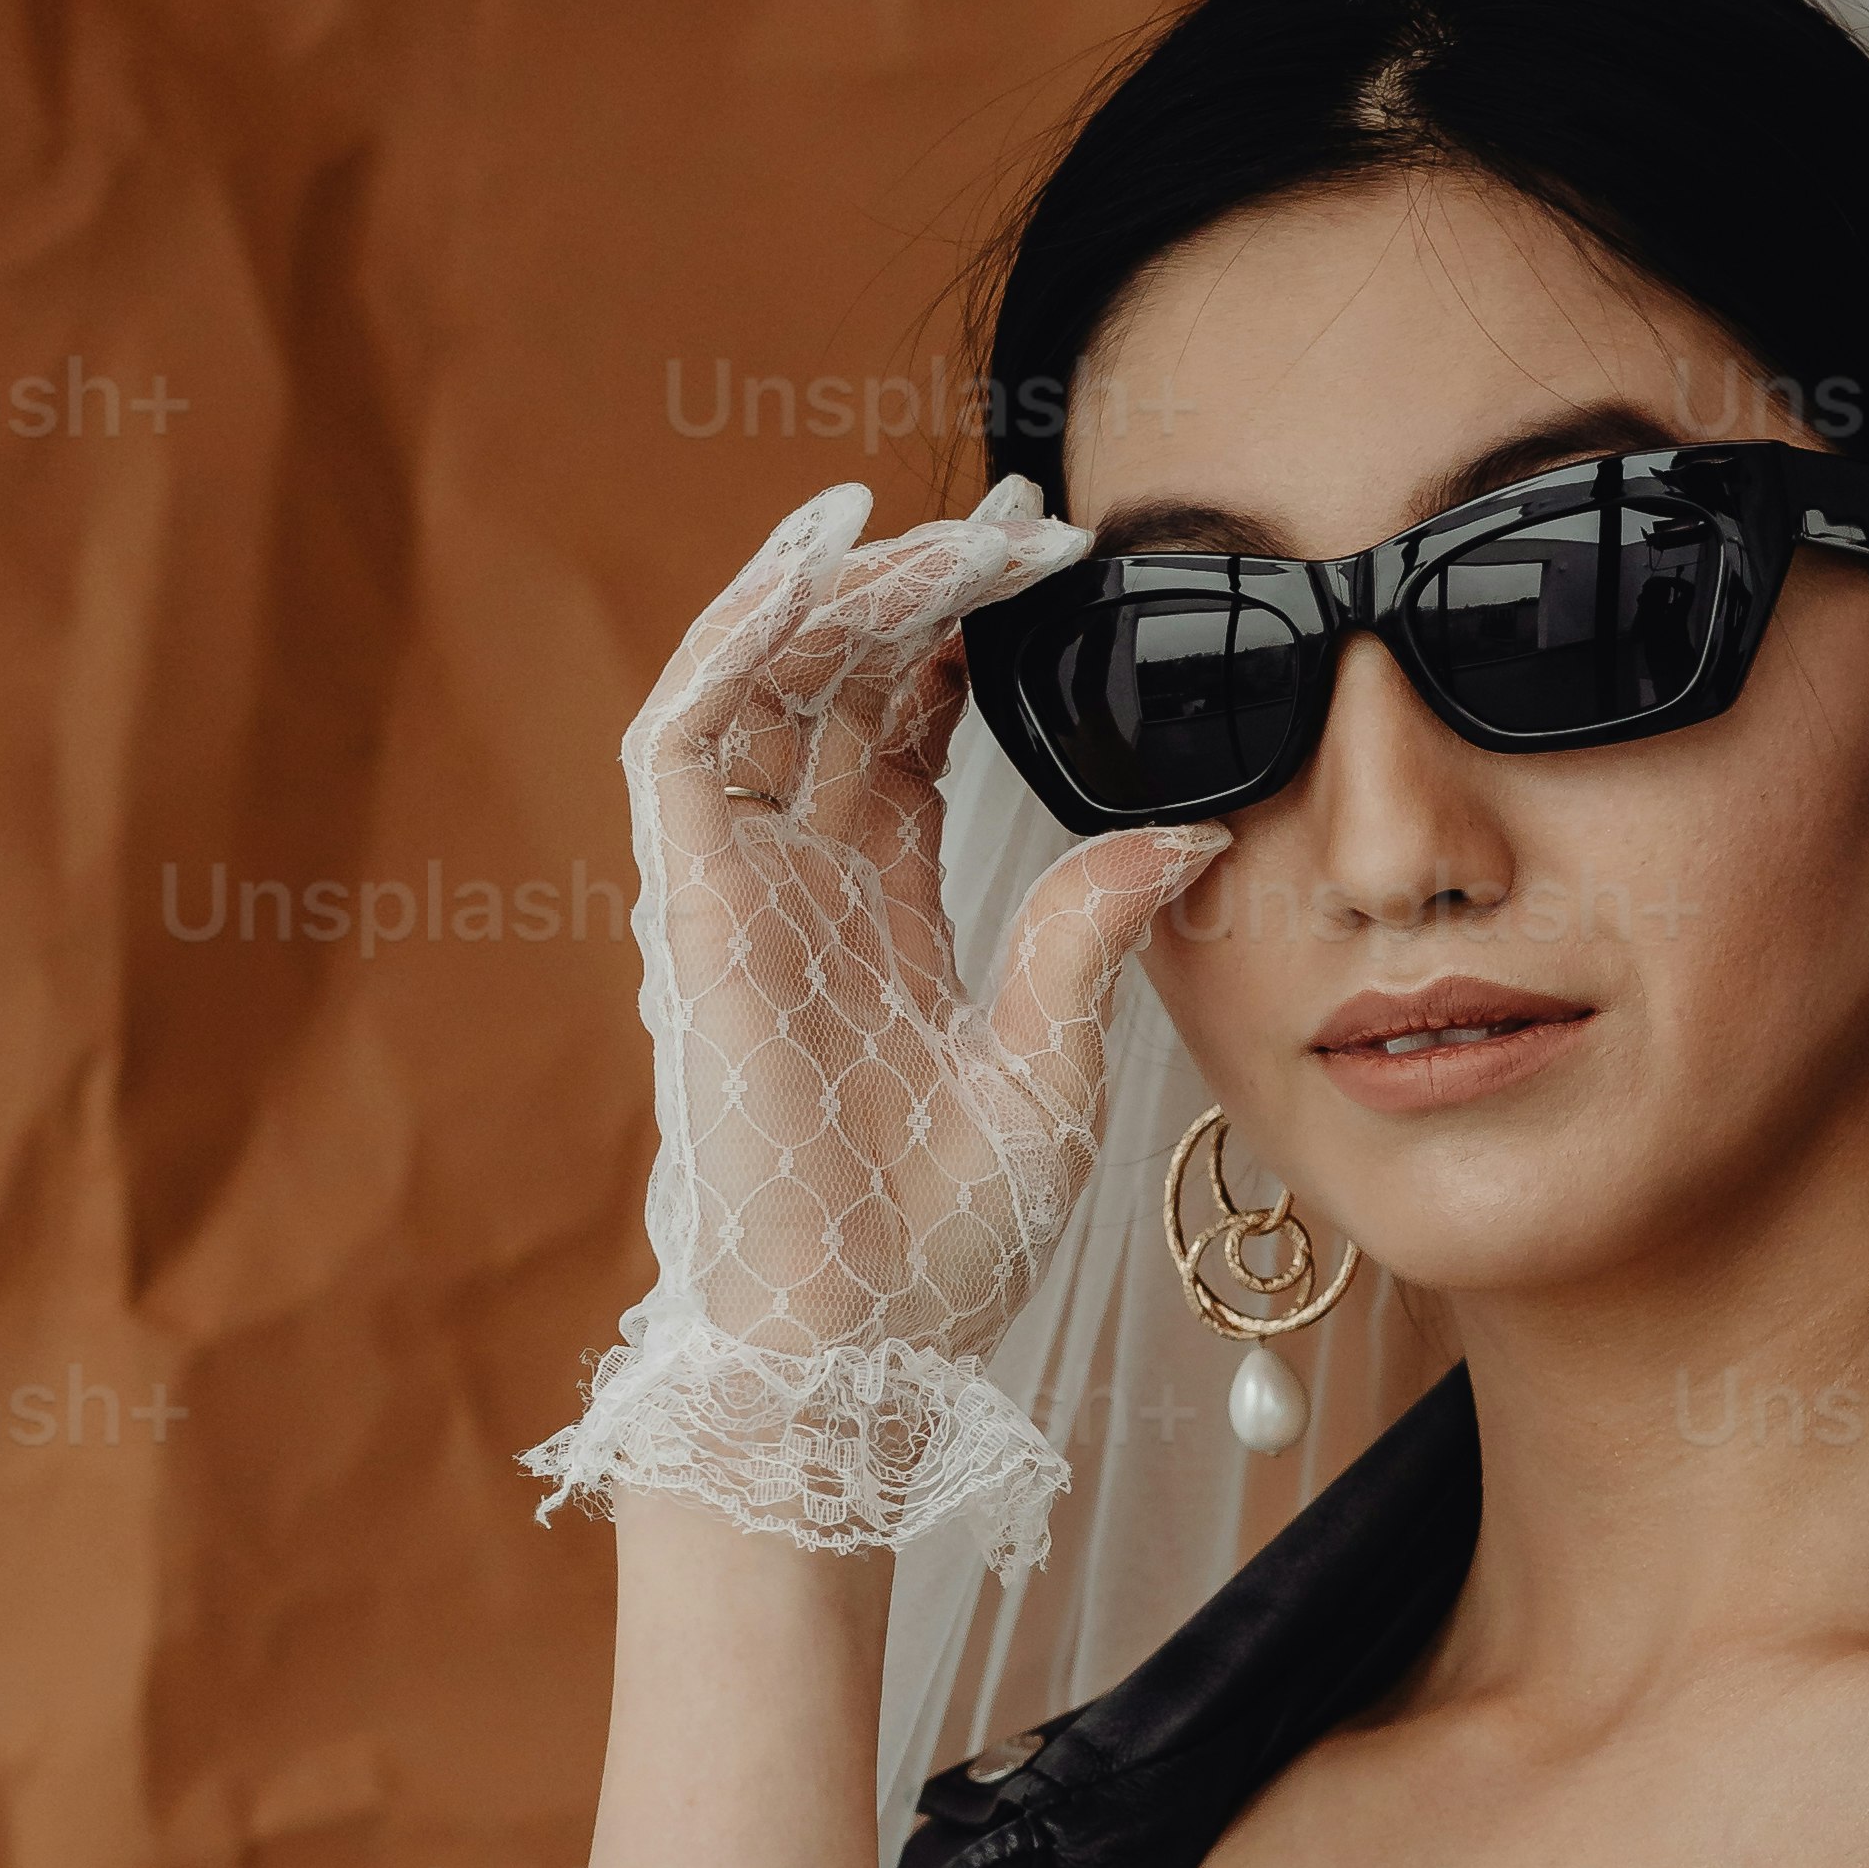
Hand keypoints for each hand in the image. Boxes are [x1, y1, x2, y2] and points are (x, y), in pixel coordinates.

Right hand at [527, 476, 1214, 1550]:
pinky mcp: (690, 905)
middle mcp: (796, 890)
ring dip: (840, 589)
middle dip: (917, 590)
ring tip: (935, 524)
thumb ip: (1091, 936)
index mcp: (875, 924)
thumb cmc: (942, 1246)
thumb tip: (1184, 830)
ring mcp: (735, 892)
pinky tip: (817, 562)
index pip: (898, 737)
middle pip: (836, 688)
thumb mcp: (1055, 1069)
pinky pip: (684, 732)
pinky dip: (738, 633)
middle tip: (1020, 524)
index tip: (1050, 570)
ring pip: (761, 685)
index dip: (958, 642)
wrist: (860, 1343)